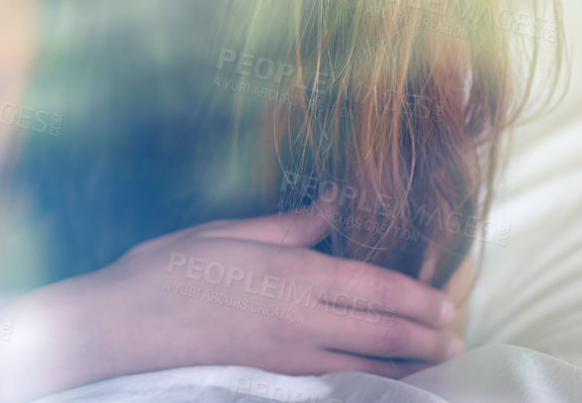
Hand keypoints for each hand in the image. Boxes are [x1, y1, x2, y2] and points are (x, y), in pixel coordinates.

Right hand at [77, 191, 462, 380]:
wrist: (125, 324)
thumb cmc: (169, 269)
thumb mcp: (229, 232)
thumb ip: (291, 224)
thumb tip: (335, 203)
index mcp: (292, 273)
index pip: (375, 289)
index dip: (417, 298)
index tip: (447, 303)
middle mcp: (300, 318)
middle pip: (382, 333)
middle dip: (426, 337)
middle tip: (455, 338)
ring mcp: (289, 355)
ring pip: (366, 365)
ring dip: (407, 363)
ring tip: (434, 360)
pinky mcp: (274, 377)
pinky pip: (336, 378)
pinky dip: (368, 378)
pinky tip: (379, 377)